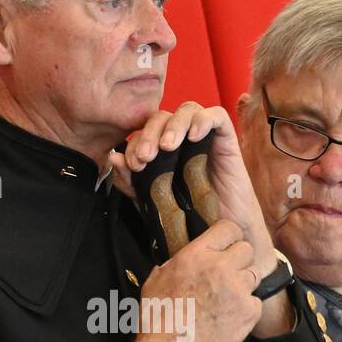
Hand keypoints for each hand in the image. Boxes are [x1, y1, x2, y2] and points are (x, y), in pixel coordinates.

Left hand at [113, 101, 277, 285]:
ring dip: (173, 125)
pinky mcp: (227, 140)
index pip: (144, 132)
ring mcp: (205, 137)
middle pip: (162, 117)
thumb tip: (114, 158)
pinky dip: (204, 120)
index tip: (134, 165)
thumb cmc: (189, 214)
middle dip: (149, 133)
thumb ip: (131, 181)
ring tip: (167, 147)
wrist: (223, 231)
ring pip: (187, 110)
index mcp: (162, 149)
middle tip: (146, 156)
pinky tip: (194, 137)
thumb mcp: (153, 200)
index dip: (135, 144)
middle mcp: (182, 138)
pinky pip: (218, 116)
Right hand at [118, 220, 262, 341]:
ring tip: (226, 297)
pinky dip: (246, 307)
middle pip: (247, 249)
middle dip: (238, 259)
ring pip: (253, 274)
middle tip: (226, 273)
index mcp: (195, 255)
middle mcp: (220, 268)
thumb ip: (178, 262)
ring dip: (243, 282)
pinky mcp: (249, 313)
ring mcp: (238, 291)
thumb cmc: (157, 321)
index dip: (228, 236)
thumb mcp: (157, 280)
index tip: (225, 244)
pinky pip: (256, 300)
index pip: (229, 228)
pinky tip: (229, 316)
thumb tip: (187, 257)